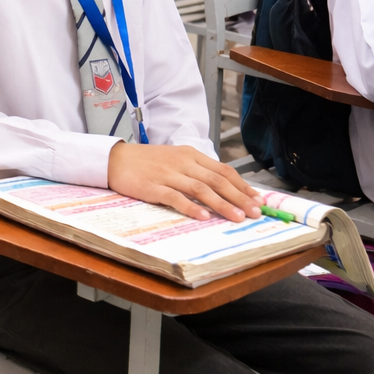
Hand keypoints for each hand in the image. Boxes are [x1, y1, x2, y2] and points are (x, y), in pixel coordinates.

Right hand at [107, 142, 262, 221]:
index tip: (257, 199)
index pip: (223, 170)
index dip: (242, 185)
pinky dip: (191, 207)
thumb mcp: (175, 159)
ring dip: (222, 204)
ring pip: (201, 189)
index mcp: (191, 155)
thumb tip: (222, 188)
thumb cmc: (147, 162)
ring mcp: (168, 174)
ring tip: (237, 217)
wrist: (116, 159)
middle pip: (217, 180)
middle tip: (256, 212)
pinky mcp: (153, 186)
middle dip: (239, 198)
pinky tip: (203, 217)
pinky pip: (175, 197)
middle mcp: (183, 163)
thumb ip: (196, 171)